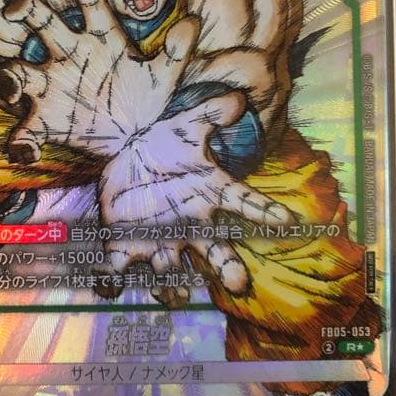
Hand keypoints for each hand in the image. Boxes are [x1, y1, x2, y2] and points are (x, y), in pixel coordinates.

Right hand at [0, 0, 198, 163]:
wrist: (134, 141)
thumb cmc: (144, 101)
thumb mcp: (163, 78)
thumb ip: (176, 52)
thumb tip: (194, 23)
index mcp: (101, 37)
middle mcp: (70, 54)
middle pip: (43, 22)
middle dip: (27, 9)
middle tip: (15, 9)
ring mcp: (53, 86)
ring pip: (19, 72)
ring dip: (9, 76)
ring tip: (12, 87)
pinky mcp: (45, 121)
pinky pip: (24, 130)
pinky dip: (20, 142)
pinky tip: (26, 150)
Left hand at [95, 92, 293, 303]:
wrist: (127, 161)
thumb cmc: (164, 147)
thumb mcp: (184, 128)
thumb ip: (209, 116)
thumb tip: (238, 100)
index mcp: (208, 196)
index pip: (243, 203)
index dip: (264, 212)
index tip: (286, 221)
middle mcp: (190, 226)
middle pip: (216, 252)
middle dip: (227, 268)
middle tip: (238, 281)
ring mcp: (159, 241)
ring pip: (172, 273)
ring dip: (172, 288)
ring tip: (175, 296)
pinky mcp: (125, 248)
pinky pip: (121, 271)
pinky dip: (114, 282)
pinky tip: (108, 285)